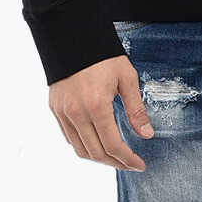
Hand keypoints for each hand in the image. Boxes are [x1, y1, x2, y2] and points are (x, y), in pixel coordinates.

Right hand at [49, 56, 153, 170]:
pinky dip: (84, 145)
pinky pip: (69, 137)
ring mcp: (63, 112)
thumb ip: (136, 109)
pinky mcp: (55, 109)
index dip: (127, 160)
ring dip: (98, 158)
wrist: (72, 37)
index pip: (112, 146)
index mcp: (96, 106)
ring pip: (79, 149)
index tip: (139, 165)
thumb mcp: (127, 78)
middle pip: (95, 153)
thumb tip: (146, 134)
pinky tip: (97, 142)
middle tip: (129, 163)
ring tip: (115, 157)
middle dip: (115, 163)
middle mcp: (76, 113)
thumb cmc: (103, 55)